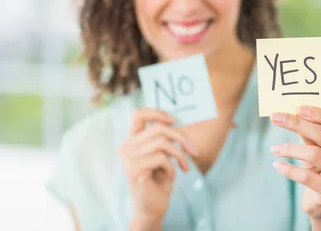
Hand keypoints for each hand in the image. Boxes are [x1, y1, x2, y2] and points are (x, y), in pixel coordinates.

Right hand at [118, 109, 197, 227]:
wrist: (153, 207)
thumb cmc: (159, 180)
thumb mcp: (164, 154)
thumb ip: (164, 138)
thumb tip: (176, 122)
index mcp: (132, 140)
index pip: (138, 115)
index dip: (157, 112)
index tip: (174, 120)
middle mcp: (127, 146)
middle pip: (158, 128)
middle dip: (181, 137)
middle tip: (194, 151)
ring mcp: (128, 158)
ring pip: (162, 142)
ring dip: (179, 154)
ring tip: (183, 165)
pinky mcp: (133, 169)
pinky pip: (160, 158)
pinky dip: (172, 166)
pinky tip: (171, 175)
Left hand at [269, 105, 320, 222]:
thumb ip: (313, 131)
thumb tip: (290, 112)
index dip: (320, 113)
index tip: (297, 108)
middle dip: (297, 124)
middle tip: (276, 118)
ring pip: (314, 154)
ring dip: (289, 149)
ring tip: (274, 148)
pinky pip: (306, 176)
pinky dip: (288, 169)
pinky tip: (277, 164)